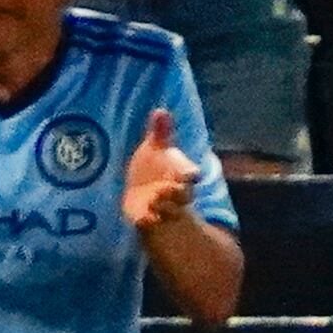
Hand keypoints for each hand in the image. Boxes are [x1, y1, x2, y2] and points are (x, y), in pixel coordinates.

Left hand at [123, 108, 199, 234]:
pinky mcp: (146, 218)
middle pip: (183, 194)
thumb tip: (159, 110)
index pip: (190, 173)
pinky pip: (148, 222)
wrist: (144, 195)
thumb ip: (160, 132)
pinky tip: (141, 218)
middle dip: (177, 191)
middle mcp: (175, 191)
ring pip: (168, 209)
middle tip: (166, 188)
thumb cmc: (154, 167)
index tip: (192, 174)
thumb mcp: (156, 148)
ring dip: (162, 205)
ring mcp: (162, 207)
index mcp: (180, 173)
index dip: (191, 174)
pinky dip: (146, 220)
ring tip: (154, 199)